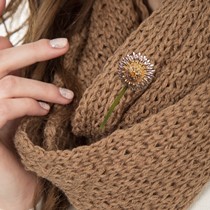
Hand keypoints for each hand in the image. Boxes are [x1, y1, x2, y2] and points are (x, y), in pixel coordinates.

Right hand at [0, 0, 71, 208]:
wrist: (12, 190)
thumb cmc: (20, 151)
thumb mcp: (21, 116)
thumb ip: (22, 90)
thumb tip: (33, 71)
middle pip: (0, 60)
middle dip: (32, 49)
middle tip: (63, 44)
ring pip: (7, 83)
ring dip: (42, 87)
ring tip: (67, 96)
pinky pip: (5, 107)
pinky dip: (29, 104)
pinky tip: (47, 110)